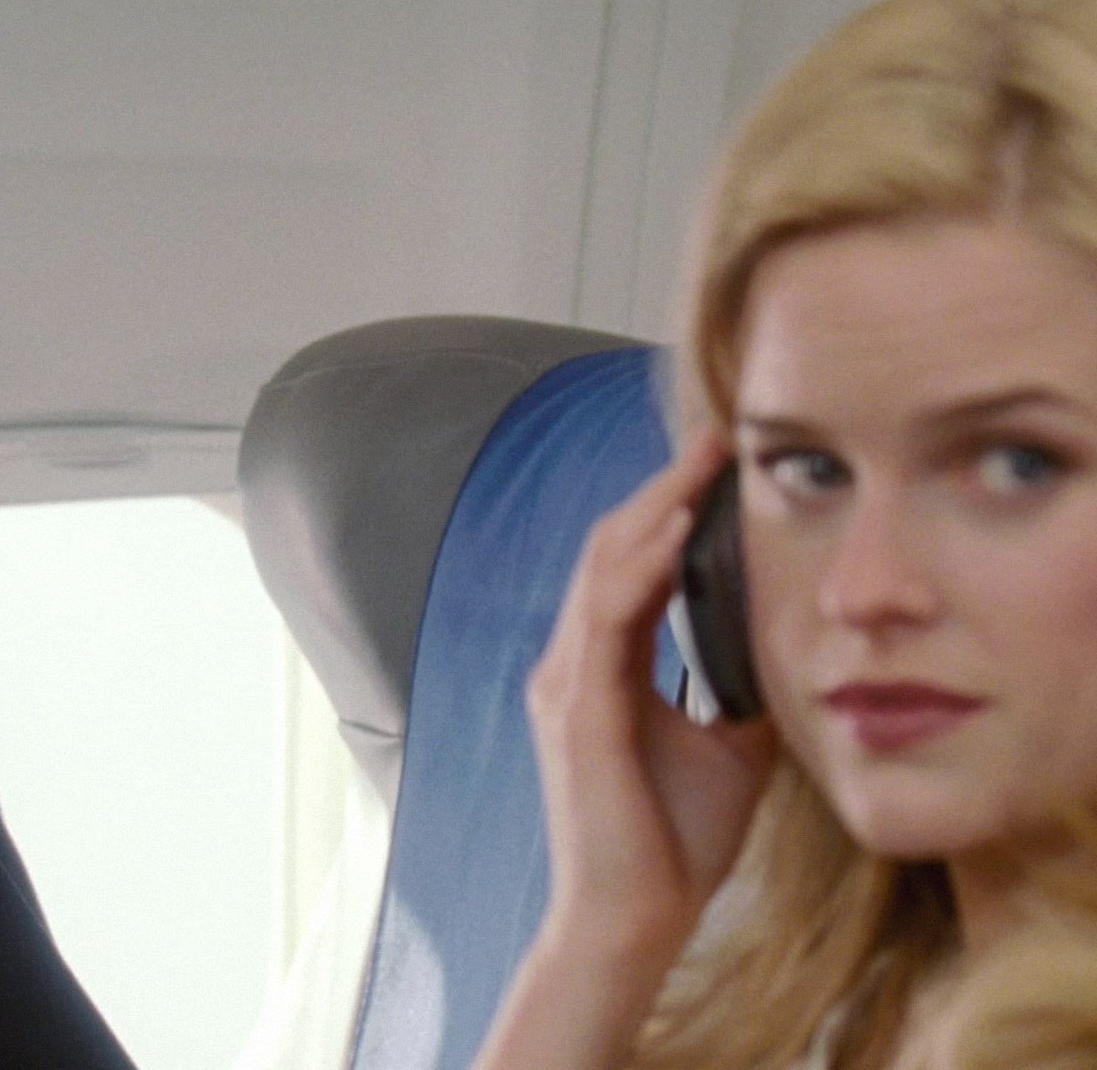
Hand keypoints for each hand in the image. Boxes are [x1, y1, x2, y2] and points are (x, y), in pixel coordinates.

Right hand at [524, 429, 776, 957]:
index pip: (626, 567)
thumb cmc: (672, 841)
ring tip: (703, 464)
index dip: (667, 510)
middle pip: (608, 549)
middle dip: (663, 489)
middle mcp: (569, 666)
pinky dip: (642, 571)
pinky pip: (608, 620)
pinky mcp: (580, 712)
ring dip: (654, 511)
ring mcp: (566, 685)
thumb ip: (736, 687)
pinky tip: (678, 533)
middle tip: (716, 438)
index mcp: (596, 671)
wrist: (632, 917)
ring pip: (602, 570)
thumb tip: (789, 642)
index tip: (719, 464)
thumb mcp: (726, 746)